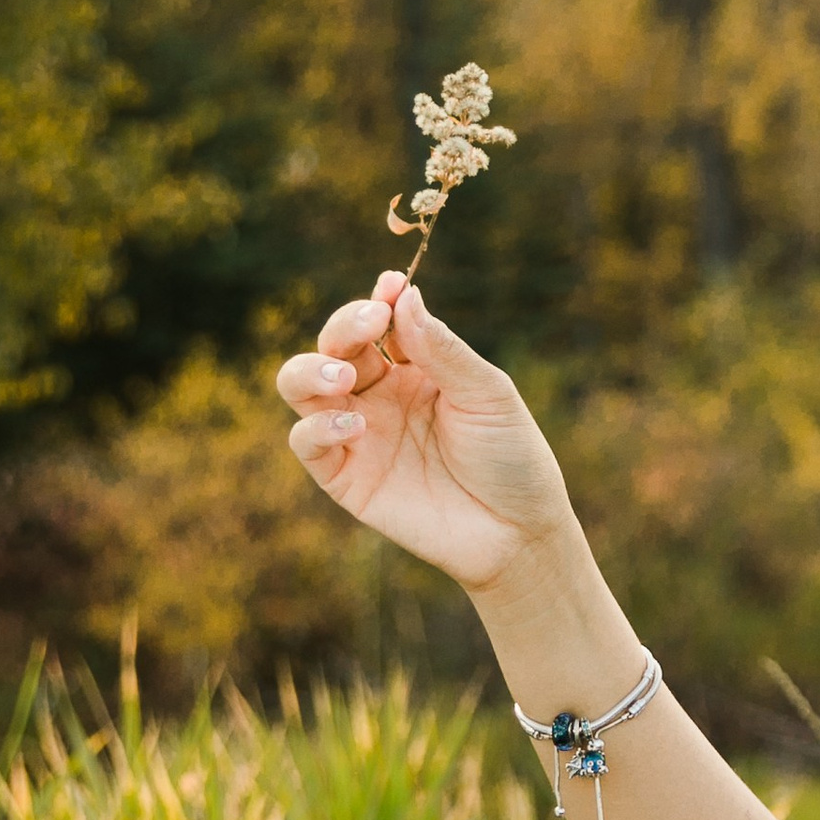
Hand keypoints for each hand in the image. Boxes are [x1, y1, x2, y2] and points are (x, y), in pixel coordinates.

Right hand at [278, 272, 576, 596]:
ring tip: (344, 378)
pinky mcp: (345, 478)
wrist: (518, 533)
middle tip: (371, 325)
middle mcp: (380, 395)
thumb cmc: (512, 459)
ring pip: (301, 384)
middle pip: (335, 345)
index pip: (378, 321)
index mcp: (416, 369)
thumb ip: (443, 349)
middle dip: (344, 326)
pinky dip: (317, 427)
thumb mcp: (487, 395)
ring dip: (312, 370)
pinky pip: (306, 442)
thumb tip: (404, 294)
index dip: (379, 301)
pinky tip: (355, 427)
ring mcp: (359, 434)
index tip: (392, 286)